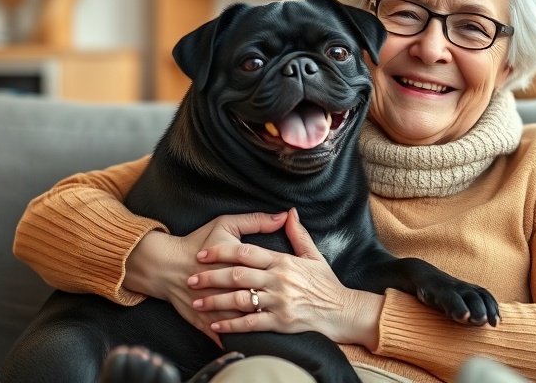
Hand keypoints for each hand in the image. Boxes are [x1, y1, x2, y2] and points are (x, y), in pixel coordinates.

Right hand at [123, 211, 288, 344]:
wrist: (165, 263)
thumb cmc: (199, 241)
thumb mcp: (226, 224)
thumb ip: (256, 221)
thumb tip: (284, 216)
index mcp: (234, 262)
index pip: (261, 273)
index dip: (280, 280)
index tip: (297, 285)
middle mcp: (223, 286)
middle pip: (251, 298)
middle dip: (269, 304)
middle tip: (289, 308)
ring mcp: (212, 305)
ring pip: (236, 319)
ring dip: (252, 324)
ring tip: (271, 326)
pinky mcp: (201, 318)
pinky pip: (219, 332)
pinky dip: (231, 338)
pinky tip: (246, 343)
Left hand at [189, 208, 384, 349]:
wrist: (343, 311)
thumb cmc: (326, 284)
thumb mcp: (314, 255)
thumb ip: (298, 234)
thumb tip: (288, 212)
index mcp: (283, 262)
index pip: (246, 252)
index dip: (221, 252)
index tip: (203, 254)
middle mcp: (278, 280)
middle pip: (237, 275)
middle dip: (211, 276)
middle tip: (191, 277)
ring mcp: (279, 301)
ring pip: (239, 299)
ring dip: (215, 301)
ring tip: (197, 301)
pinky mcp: (280, 322)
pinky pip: (250, 323)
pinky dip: (230, 324)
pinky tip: (215, 324)